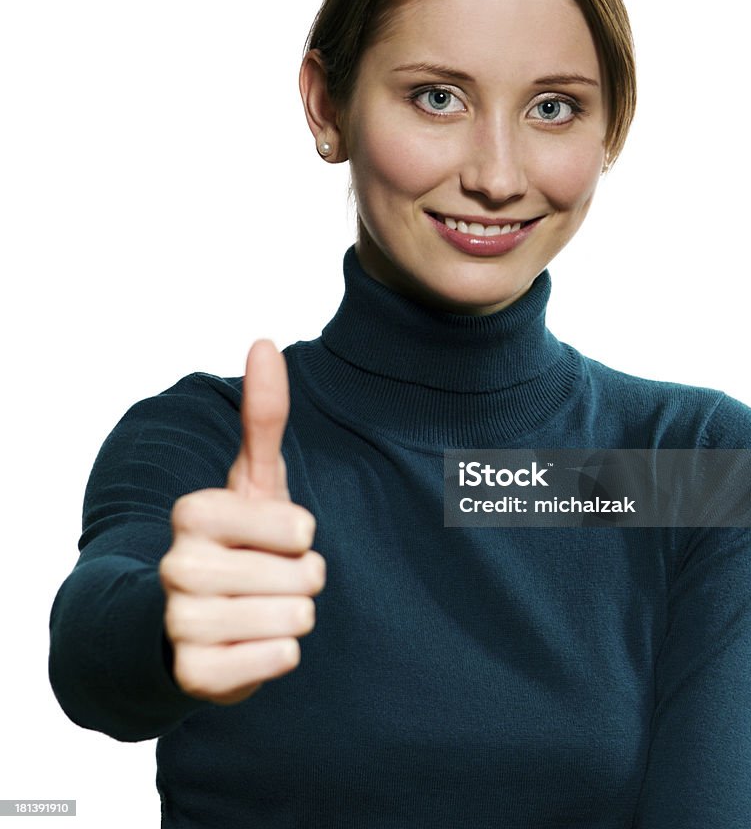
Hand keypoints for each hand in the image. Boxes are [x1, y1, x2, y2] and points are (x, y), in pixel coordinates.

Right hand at [159, 339, 324, 704]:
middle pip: (305, 576)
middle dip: (303, 580)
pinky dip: (279, 654)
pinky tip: (248, 645)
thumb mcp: (251, 480)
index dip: (300, 535)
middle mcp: (177, 564)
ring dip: (293, 617)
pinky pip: (280, 660)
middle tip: (267, 579)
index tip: (271, 538)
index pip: (300, 526)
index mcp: (192, 511)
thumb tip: (264, 342)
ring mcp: (181, 622)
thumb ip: (263, 415)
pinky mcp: (194, 675)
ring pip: (296, 619)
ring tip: (257, 609)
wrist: (184, 626)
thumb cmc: (235, 542)